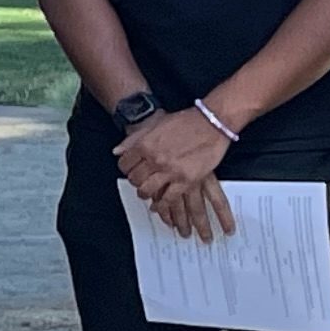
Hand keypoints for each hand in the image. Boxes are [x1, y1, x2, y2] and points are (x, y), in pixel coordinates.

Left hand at [115, 106, 234, 238]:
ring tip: (148, 198)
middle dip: (136, 184)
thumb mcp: (154, 125)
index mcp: (145, 145)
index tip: (129, 172)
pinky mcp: (187, 179)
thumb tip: (117, 151)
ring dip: (147, 196)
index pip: (125, 164)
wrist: (211, 122)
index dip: (126, 169)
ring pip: (149, 191)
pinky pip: (169, 198)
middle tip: (140, 186)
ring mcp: (170, 170)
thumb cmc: (185, 121)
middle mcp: (155, 159)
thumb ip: (134, 139)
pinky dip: (163, 206)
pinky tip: (161, 209)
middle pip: (135, 179)